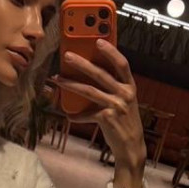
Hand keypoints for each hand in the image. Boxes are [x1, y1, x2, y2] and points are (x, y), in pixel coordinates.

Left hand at [49, 39, 146, 167]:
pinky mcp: (107, 118)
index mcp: (130, 87)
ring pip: (90, 91)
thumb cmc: (124, 122)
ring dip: (71, 84)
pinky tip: (69, 115)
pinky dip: (76, 115)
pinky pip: (86, 114)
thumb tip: (88, 74)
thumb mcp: (123, 102)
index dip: (111, 51)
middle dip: (82, 63)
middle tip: (68, 55)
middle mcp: (125, 94)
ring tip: (58, 79)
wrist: (130, 147)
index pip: (122, 64)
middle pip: (101, 74)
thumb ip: (112, 88)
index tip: (98, 41)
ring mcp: (116, 106)